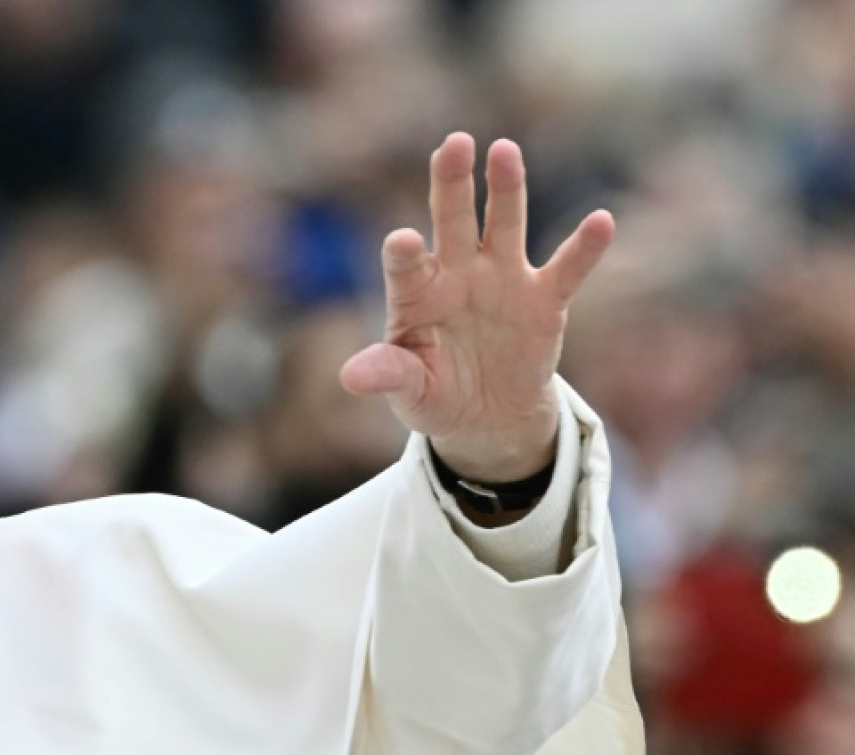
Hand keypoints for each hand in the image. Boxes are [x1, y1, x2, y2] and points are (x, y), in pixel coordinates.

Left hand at [339, 132, 613, 481]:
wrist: (486, 415)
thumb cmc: (435, 394)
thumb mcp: (409, 392)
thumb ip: (388, 375)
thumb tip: (349, 377)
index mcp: (417, 294)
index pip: (406, 266)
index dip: (404, 253)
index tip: (403, 242)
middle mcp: (457, 274)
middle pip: (453, 221)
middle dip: (452, 184)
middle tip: (452, 144)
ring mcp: (502, 280)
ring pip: (505, 225)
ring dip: (507, 188)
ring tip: (505, 150)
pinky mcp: (543, 300)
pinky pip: (566, 269)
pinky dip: (584, 248)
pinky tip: (601, 221)